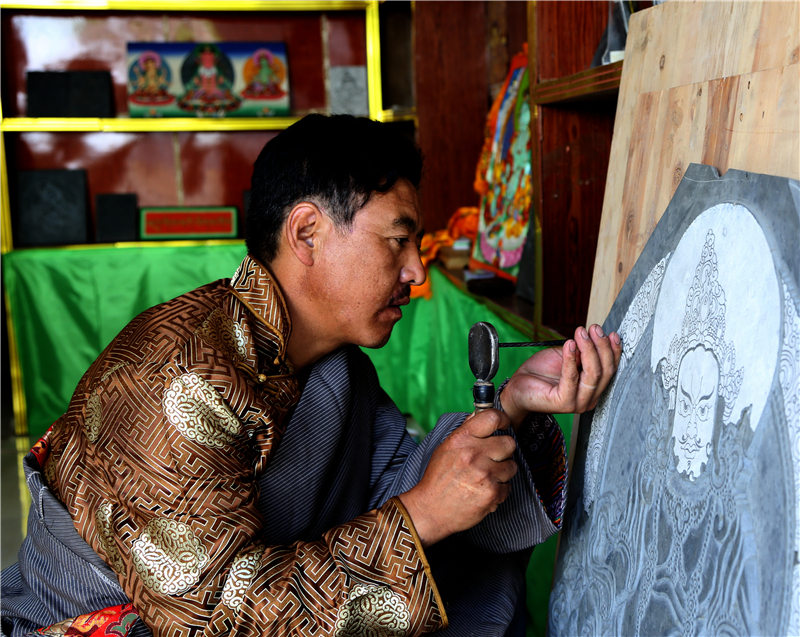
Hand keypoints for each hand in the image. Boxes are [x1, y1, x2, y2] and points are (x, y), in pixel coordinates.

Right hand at [398, 409, 517, 547]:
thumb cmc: (438, 479)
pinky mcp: (492, 494)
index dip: (502, 420)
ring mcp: (485, 474)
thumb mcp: (446, 447)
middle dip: (503, 450)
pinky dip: (499, 489)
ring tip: (485, 476)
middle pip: (509, 443)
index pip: (492, 417)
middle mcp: (474, 454)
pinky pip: (508, 486)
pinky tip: (484, 490)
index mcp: (461, 439)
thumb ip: (466, 431)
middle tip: (492, 457)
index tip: (503, 425)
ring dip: (502, 471)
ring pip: (512, 466)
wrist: (431, 510)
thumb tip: (482, 414)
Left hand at [500, 325, 621, 429]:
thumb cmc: (542, 372)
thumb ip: (582, 352)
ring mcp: (578, 403)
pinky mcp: (563, 403)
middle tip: (594, 329)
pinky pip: (572, 377)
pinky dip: (571, 358)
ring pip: (593, 374)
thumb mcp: (566, 357)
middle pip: (605, 371)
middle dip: (602, 347)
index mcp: (593, 388)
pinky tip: (569, 344)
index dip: (614, 351)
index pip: (611, 369)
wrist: (518, 386)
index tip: (612, 333)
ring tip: (581, 332)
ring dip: (589, 349)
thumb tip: (593, 339)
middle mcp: (589, 398)